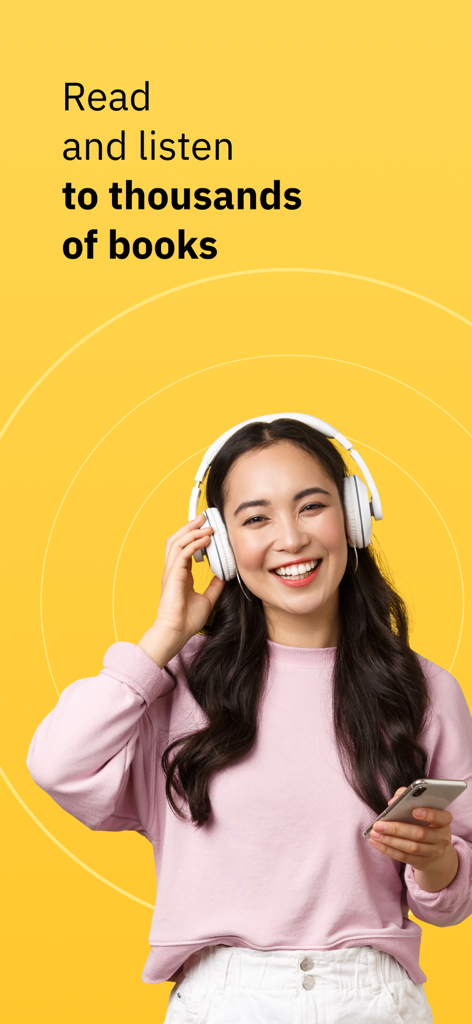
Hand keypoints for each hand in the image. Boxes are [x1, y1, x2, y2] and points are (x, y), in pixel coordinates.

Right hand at [137, 514, 225, 667]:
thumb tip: (224, 576)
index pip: (183, 548)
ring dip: (191, 531)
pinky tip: (205, 539)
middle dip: (189, 527)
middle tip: (203, 518)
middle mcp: (172, 570)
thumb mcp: (207, 599)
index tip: (206, 528)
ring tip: (204, 524)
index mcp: (179, 575)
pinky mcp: (172, 575)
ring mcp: (170, 572)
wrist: (175, 633)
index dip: (193, 536)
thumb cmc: (186, 620)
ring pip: (176, 542)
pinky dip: (193, 543)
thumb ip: (214, 586)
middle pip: (176, 540)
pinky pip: (182, 553)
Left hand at [369, 786, 458, 891]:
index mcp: (444, 820)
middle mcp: (442, 838)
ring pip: (411, 847)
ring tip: (374, 833)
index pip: (442, 817)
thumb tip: (393, 801)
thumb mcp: (422, 808)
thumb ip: (408, 798)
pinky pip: (404, 857)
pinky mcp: (423, 862)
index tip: (414, 811)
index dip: (429, 814)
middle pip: (420, 834)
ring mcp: (434, 852)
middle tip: (378, 825)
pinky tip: (376, 842)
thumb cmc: (424, 821)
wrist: (434, 848)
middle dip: (397, 829)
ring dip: (389, 841)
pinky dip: (388, 850)